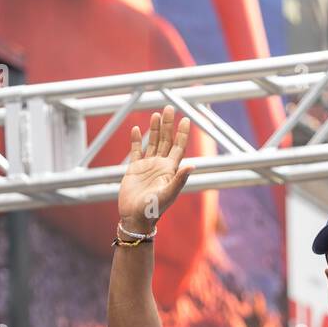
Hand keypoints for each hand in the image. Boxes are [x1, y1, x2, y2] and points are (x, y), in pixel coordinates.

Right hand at [118, 107, 191, 230]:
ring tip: (156, 114)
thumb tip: (192, 165)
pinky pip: (136, 151)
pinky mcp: (134, 169)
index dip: (182, 133)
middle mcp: (160, 166)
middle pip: (166, 140)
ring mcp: (147, 166)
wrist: (135, 219)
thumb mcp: (168, 195)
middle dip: (168, 124)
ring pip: (153, 142)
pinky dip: (137, 140)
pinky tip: (137, 129)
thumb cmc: (153, 210)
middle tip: (169, 108)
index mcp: (170, 170)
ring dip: (155, 129)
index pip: (178, 148)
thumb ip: (179, 180)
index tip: (185, 119)